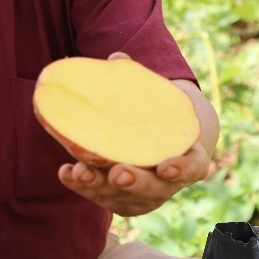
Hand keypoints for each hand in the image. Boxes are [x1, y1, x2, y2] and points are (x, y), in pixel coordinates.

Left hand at [57, 49, 214, 216]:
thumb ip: (139, 79)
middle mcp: (170, 183)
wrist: (164, 140)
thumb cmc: (161, 114)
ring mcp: (147, 196)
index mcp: (191, 158)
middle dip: (135, 182)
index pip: (192, 168)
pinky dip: (84, 187)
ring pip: (125, 198)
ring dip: (101, 186)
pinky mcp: (124, 201)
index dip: (181, 169)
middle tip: (118, 172)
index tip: (166, 165)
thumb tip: (116, 57)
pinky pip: (104, 198)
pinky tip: (66, 172)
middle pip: (155, 189)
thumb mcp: (158, 97)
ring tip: (80, 171)